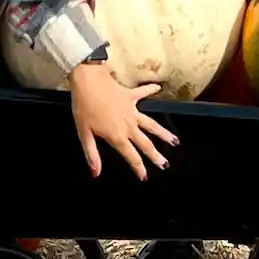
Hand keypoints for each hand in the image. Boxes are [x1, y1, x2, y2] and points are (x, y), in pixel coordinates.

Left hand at [68, 64, 175, 180]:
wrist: (88, 81)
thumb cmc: (84, 107)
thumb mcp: (84, 133)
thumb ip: (92, 154)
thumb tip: (95, 172)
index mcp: (117, 136)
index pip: (131, 156)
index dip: (139, 168)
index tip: (145, 176)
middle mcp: (128, 125)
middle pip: (145, 144)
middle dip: (156, 155)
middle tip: (165, 164)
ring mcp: (132, 111)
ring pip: (151, 125)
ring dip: (163, 133)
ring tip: (174, 140)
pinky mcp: (130, 96)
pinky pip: (143, 93)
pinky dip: (151, 90)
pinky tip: (158, 88)